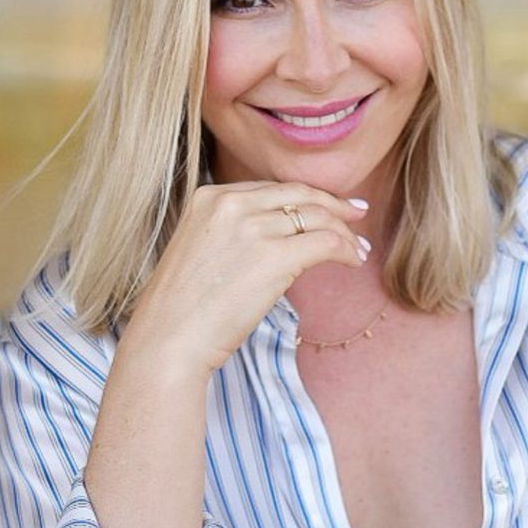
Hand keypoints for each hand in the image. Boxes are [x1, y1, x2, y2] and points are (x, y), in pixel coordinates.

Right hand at [120, 181, 367, 374]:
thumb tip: (277, 239)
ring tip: (359, 248)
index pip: (272, 189)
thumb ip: (232, 233)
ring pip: (318, 217)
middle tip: (357, 215)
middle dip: (333, 204)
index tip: (328, 206)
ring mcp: (252, 227)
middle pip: (299, 195)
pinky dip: (345, 250)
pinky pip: (325, 242)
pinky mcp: (273, 256)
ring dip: (345, 233)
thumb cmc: (181, 309)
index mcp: (210, 197)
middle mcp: (231, 203)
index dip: (305, 198)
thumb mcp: (200, 250)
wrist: (167, 338)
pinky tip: (353, 261)